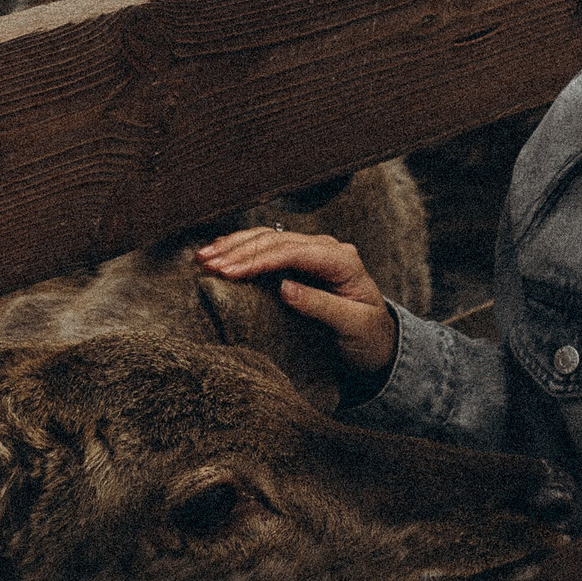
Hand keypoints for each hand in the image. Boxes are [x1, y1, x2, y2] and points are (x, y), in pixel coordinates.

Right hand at [193, 227, 398, 374]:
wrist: (378, 341)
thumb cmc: (368, 336)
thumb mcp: (352, 326)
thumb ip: (321, 306)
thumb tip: (284, 288)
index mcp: (342, 260)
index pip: (294, 252)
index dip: (259, 259)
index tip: (229, 272)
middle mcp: (326, 249)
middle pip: (276, 241)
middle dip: (238, 251)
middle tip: (207, 264)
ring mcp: (312, 251)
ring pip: (267, 238)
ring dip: (233, 246)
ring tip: (203, 257)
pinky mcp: (299, 260)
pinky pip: (266, 247)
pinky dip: (240, 248)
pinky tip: (218, 251)